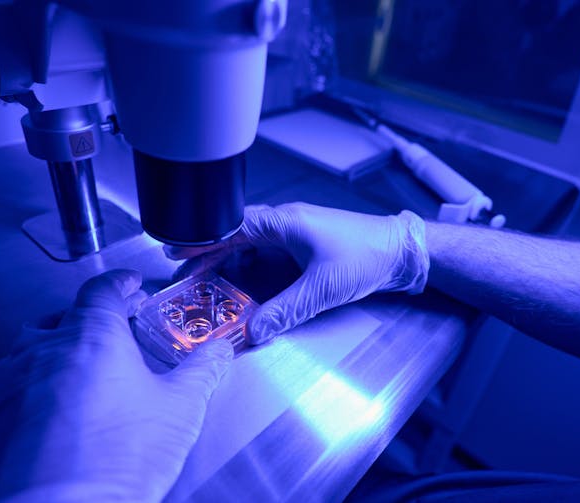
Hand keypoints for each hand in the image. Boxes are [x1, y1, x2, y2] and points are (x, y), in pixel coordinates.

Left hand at [0, 269, 232, 501]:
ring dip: (57, 346)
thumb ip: (202, 370)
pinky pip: (11, 382)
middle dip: (93, 316)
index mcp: (93, 337)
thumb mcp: (179, 409)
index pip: (103, 289)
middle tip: (116, 327)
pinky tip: (52, 404)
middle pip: (66, 314)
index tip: (130, 284)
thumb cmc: (116, 460)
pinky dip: (33, 381)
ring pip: (32, 346)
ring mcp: (11, 381)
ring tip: (80, 363)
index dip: (121, 282)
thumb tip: (219, 352)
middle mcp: (45, 349)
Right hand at [167, 202, 428, 344]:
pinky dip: (253, 277)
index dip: (202, 240)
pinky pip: (269, 263)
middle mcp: (285, 225)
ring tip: (210, 290)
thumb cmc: (367, 255)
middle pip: (236, 239)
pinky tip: (245, 294)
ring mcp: (295, 238)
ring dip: (231, 269)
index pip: (231, 226)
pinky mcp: (305, 252)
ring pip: (251, 252)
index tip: (177, 252)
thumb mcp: (322, 287)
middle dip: (210, 258)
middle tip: (185, 278)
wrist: (403, 253)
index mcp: (284, 221)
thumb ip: (286, 310)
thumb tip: (253, 331)